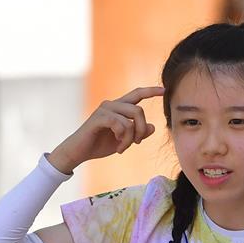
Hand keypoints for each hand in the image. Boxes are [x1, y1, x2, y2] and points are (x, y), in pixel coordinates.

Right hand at [48, 86, 163, 172]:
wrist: (79, 152)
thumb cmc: (100, 145)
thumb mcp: (123, 141)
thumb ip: (137, 133)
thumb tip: (152, 126)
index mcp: (118, 108)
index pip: (137, 95)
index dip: (150, 91)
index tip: (164, 90)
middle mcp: (112, 105)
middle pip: (139, 110)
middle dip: (141, 129)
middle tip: (137, 143)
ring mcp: (105, 110)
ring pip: (131, 119)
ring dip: (131, 137)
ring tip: (123, 148)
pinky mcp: (99, 118)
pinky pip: (120, 124)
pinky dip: (122, 138)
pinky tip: (117, 146)